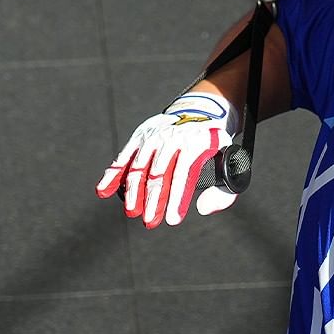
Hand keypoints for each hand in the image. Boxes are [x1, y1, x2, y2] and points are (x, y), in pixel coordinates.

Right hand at [95, 91, 239, 227]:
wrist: (200, 111)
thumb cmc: (215, 147)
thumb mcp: (230, 163)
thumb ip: (224, 191)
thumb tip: (202, 209)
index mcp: (196, 144)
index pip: (183, 174)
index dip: (176, 198)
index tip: (172, 220)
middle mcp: (172, 138)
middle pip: (159, 173)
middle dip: (153, 199)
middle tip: (149, 222)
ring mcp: (153, 136)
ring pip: (139, 166)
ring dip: (133, 191)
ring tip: (131, 212)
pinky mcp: (140, 136)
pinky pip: (124, 157)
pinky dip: (113, 174)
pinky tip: (103, 192)